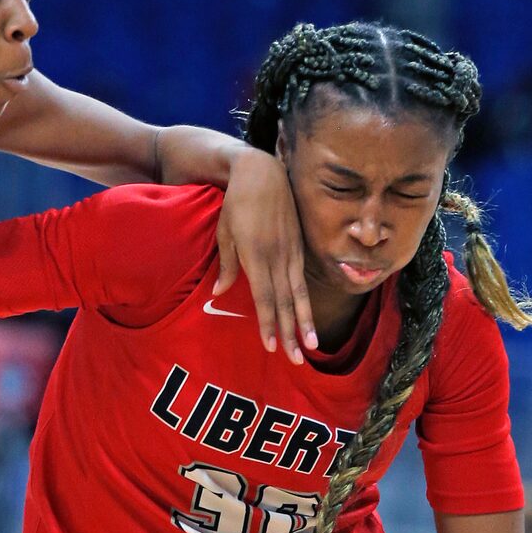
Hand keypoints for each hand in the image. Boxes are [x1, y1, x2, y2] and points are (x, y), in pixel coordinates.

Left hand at [215, 148, 315, 362]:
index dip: (268, 323)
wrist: (262, 173)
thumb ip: (227, 264)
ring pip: (298, 294)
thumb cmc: (237, 203)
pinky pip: (301, 281)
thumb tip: (220, 293)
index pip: (264, 297)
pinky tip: (307, 319)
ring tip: (311, 345)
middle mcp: (277, 257)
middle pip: (285, 302)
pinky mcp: (297, 248)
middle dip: (290, 332)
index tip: (270, 346)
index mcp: (256, 255)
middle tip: (294, 359)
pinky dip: (305, 302)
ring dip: (304, 322)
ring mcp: (290, 252)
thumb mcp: (225, 232)